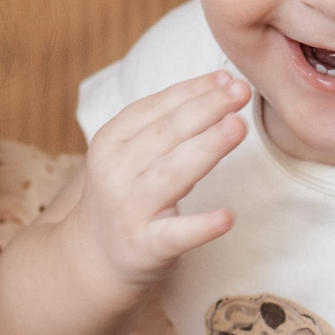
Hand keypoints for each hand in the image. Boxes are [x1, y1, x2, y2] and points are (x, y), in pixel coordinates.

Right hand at [68, 71, 250, 287]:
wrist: (92, 256)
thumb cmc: (126, 192)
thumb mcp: (129, 151)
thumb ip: (169, 119)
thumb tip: (224, 82)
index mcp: (110, 141)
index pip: (154, 108)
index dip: (192, 91)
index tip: (228, 79)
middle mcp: (115, 172)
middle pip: (166, 134)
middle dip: (206, 110)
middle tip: (241, 92)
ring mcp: (130, 210)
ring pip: (173, 174)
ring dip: (206, 148)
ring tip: (238, 127)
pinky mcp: (146, 246)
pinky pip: (176, 235)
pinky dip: (201, 227)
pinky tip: (226, 217)